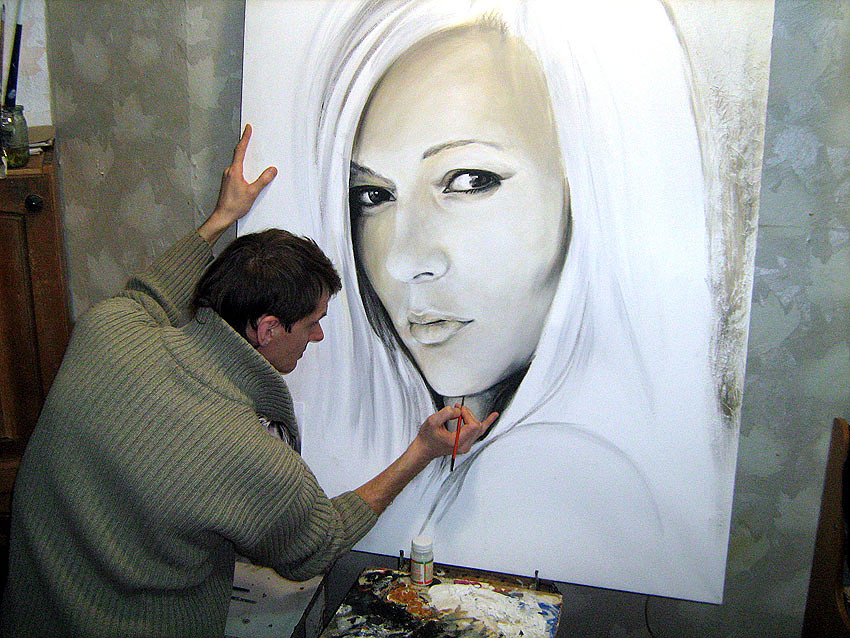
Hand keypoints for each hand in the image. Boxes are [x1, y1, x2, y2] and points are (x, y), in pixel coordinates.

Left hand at [198, 124, 277, 243]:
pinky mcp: (228, 182)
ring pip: (237, 163)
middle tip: (250, 135)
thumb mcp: (252, 192)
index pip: (240, 150)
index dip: (245, 138)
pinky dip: (243, 167)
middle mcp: (229, 171)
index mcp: (234, 171)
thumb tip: (272, 170)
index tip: (248, 128)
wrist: (222, 216)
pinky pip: (236, 170)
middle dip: (245, 145)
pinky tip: (248, 172)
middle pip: (238, 154)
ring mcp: (228, 177)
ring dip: (244, 157)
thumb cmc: (235, 205)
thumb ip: (263, 180)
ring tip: (251, 152)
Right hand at [414, 405, 498, 461]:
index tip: (458, 410)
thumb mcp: (432, 421)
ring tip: (464, 409)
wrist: (424, 448)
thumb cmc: (427, 438)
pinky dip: (486, 423)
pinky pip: (478, 432)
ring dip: (472, 416)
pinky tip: (493, 416)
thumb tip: (458, 412)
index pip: (473, 425)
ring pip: (479, 428)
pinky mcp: (466, 443)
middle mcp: (464, 445)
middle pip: (477, 425)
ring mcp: (466, 445)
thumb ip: (446, 413)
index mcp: (457, 442)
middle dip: (468, 414)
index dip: (467, 414)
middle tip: (456, 409)